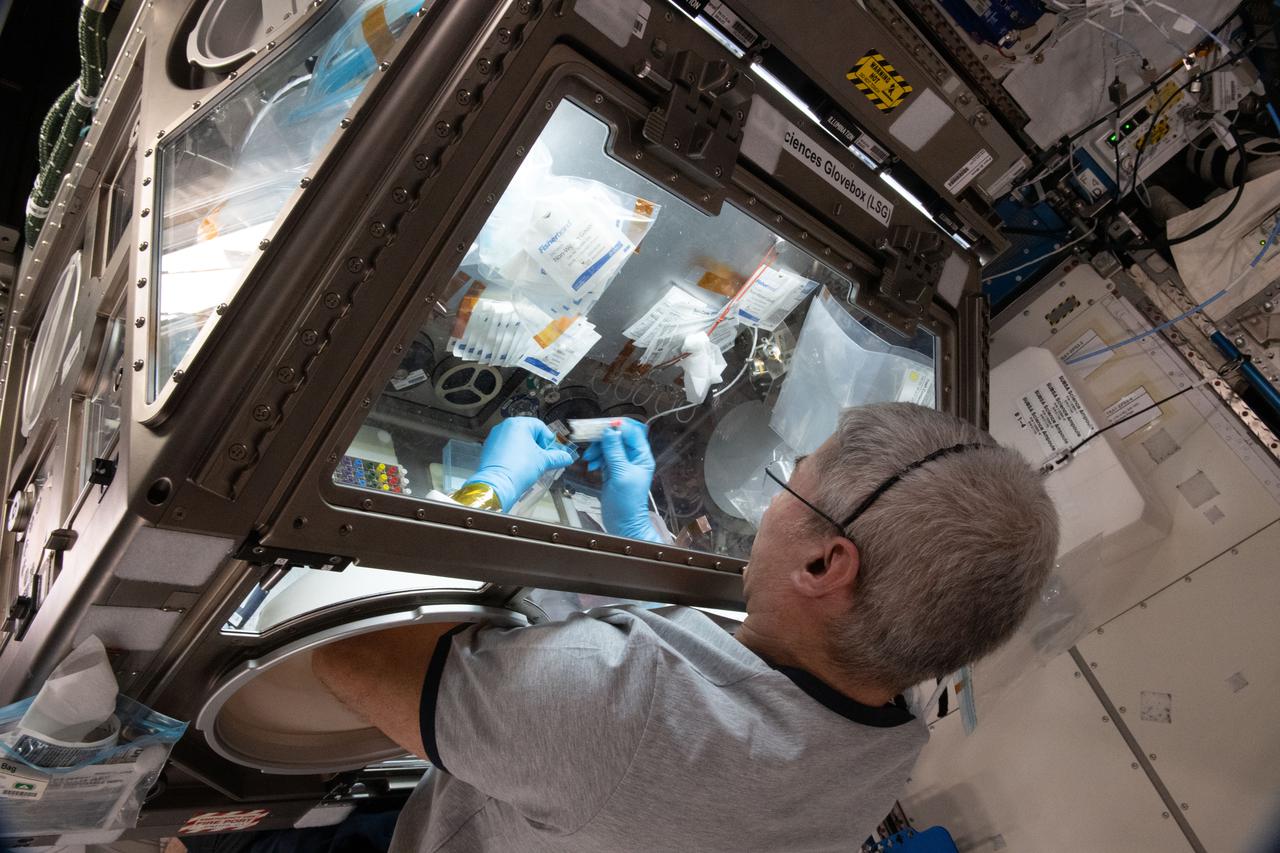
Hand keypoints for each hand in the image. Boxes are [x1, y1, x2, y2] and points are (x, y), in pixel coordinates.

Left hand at [470, 417, 575, 510]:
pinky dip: (513, 456)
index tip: (552, 452)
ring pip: (516, 441)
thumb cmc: (518, 468)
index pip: (540, 427)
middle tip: (543, 459)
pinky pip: (505, 449)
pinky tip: (518, 467)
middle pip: (528, 433)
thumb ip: (557, 457)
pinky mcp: (488, 450)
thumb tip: (565, 457)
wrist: (498, 484)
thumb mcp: (543, 461)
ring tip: (531, 465)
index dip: (548, 440)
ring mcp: (494, 438)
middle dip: (537, 446)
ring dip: (526, 451)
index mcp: (518, 424)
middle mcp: (504, 427)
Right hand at [583, 418, 661, 541]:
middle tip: (588, 439)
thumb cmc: (628, 504)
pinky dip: (596, 457)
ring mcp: (622, 463)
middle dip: (603, 437)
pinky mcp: (612, 469)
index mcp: (642, 455)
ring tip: (590, 459)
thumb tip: (610, 431)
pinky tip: (592, 465)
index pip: (631, 430)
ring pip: (608, 444)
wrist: (623, 523)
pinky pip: (603, 455)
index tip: (600, 427)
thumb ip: (615, 451)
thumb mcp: (621, 474)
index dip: (616, 425)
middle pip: (618, 435)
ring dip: (597, 448)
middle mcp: (633, 457)